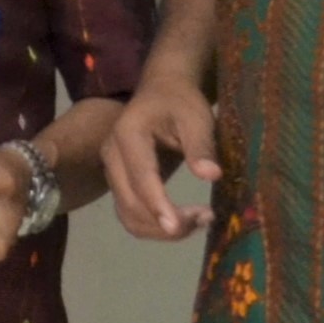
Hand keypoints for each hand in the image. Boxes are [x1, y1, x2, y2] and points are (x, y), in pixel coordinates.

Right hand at [101, 75, 220, 239]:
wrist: (163, 92)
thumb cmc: (181, 102)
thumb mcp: (197, 118)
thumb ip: (201, 146)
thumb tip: (211, 176)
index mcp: (128, 135)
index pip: (141, 178)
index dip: (158, 205)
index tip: (179, 227)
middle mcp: (112, 156)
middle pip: (130, 204)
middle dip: (165, 223)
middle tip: (207, 219)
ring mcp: (112, 172)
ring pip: (128, 215)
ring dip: (161, 230)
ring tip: (199, 221)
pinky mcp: (120, 183)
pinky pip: (131, 214)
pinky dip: (156, 226)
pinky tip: (184, 221)